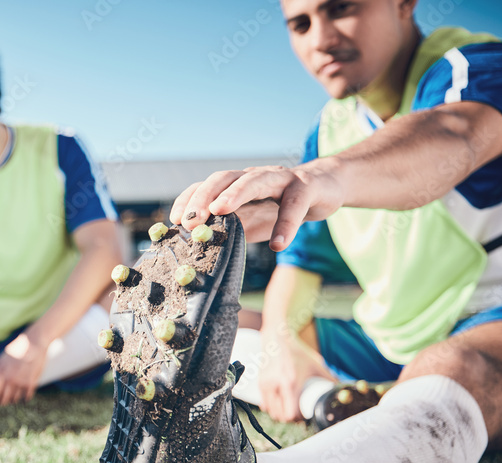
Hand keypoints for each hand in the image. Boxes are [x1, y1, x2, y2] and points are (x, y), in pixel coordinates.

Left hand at [0, 333, 46, 405]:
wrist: (34, 345)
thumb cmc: (16, 350)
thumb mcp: (1, 357)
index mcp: (0, 373)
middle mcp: (10, 380)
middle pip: (3, 400)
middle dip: (2, 402)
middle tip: (2, 401)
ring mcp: (21, 382)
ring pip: (14, 400)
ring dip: (13, 400)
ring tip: (12, 398)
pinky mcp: (31, 383)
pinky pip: (26, 398)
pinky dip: (24, 399)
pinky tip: (23, 396)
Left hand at [169, 160, 345, 250]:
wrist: (327, 187)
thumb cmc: (283, 206)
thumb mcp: (253, 219)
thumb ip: (232, 228)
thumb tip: (203, 247)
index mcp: (238, 184)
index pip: (206, 187)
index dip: (189, 200)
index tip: (173, 221)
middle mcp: (255, 176)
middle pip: (224, 177)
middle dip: (204, 195)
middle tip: (191, 218)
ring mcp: (281, 178)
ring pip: (255, 180)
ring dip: (235, 194)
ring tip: (220, 211)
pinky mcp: (307, 187)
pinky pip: (295, 204)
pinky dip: (286, 224)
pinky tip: (278, 244)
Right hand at [257, 330, 332, 421]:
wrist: (276, 339)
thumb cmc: (296, 352)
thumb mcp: (315, 364)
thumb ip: (329, 377)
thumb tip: (341, 388)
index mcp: (290, 383)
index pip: (289, 414)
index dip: (296, 419)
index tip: (303, 417)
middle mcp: (275, 386)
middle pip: (279, 415)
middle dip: (289, 419)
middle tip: (297, 416)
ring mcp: (266, 385)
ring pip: (271, 412)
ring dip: (279, 414)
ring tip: (288, 411)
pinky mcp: (260, 384)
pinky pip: (264, 404)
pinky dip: (271, 408)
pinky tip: (278, 405)